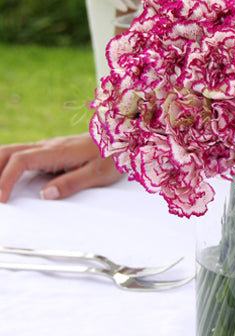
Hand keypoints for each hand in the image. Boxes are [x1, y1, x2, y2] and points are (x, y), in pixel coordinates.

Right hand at [0, 133, 121, 202]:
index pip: (21, 161)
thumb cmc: (111, 155)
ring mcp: (46, 147)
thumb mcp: (97, 173)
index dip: (6, 179)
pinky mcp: (48, 151)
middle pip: (8, 152)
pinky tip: (4, 175)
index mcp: (57, 151)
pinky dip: (7, 164)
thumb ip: (72, 183)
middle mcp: (47, 146)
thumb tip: (46, 195)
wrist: (121, 137)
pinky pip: (21, 154)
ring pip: (12, 151)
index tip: (2, 198)